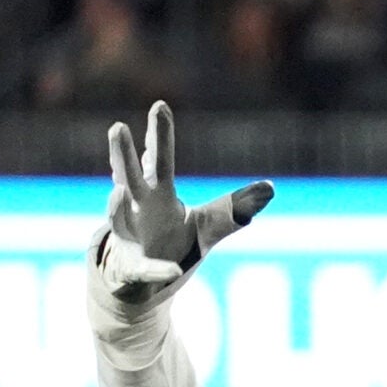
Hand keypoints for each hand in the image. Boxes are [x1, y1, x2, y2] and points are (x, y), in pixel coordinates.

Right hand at [90, 100, 271, 340]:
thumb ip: (236, 207)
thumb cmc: (172, 240)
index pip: (159, 160)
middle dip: (121, 154)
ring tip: (118, 192)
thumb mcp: (210, 225)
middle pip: (127, 176)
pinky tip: (173, 271)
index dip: (160, 135)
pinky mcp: (131, 269)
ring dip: (115, 206)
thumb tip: (270, 187)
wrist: (144, 281)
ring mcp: (127, 237)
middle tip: (117, 127)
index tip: (160, 105)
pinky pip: (144, 270)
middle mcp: (135, 210)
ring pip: (117, 219)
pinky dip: (158, 270)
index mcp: (157, 195)